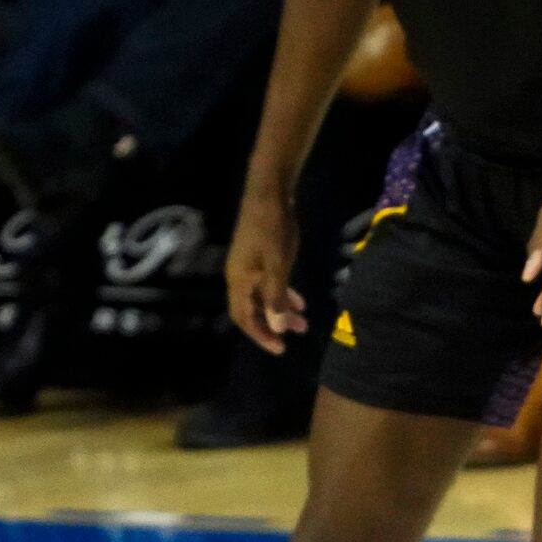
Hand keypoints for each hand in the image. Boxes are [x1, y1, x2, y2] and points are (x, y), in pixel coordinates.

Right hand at [224, 188, 302, 353]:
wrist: (269, 192)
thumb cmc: (272, 228)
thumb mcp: (277, 265)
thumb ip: (276, 297)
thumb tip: (277, 327)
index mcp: (238, 281)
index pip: (244, 318)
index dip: (260, 335)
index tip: (280, 348)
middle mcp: (239, 277)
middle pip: (253, 310)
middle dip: (273, 325)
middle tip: (294, 337)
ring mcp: (249, 266)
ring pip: (263, 297)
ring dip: (281, 311)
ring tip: (303, 323)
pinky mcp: (259, 257)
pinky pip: (269, 283)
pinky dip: (283, 294)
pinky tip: (300, 302)